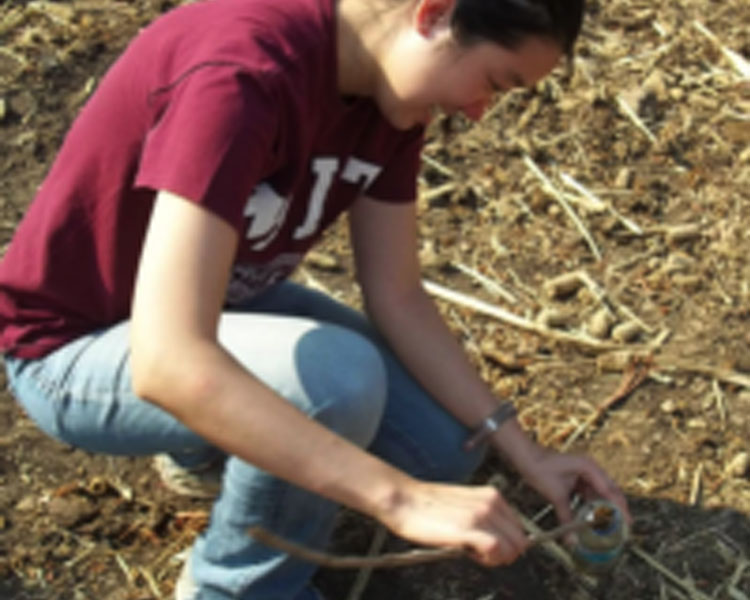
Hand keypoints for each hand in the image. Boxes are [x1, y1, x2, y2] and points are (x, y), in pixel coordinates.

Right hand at [378, 479, 529, 565]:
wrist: (404, 500)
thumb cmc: (427, 505)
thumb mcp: (465, 503)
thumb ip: (485, 515)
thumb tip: (500, 537)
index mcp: (491, 496)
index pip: (519, 529)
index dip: (507, 544)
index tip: (490, 546)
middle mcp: (490, 503)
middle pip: (520, 542)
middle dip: (505, 553)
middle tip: (481, 552)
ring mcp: (481, 515)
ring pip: (511, 549)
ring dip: (495, 557)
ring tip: (472, 551)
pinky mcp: (469, 528)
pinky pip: (496, 550)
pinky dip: (488, 559)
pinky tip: (470, 554)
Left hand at [513, 446, 630, 528]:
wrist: (525, 457)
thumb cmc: (540, 469)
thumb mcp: (556, 496)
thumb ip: (567, 518)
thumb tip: (572, 540)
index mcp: (590, 469)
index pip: (611, 491)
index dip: (620, 508)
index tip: (628, 523)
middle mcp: (591, 470)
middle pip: (609, 492)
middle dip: (616, 509)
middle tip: (624, 527)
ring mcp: (584, 473)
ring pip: (599, 494)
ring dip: (603, 508)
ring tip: (610, 525)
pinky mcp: (576, 478)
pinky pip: (588, 494)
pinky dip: (591, 506)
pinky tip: (592, 518)